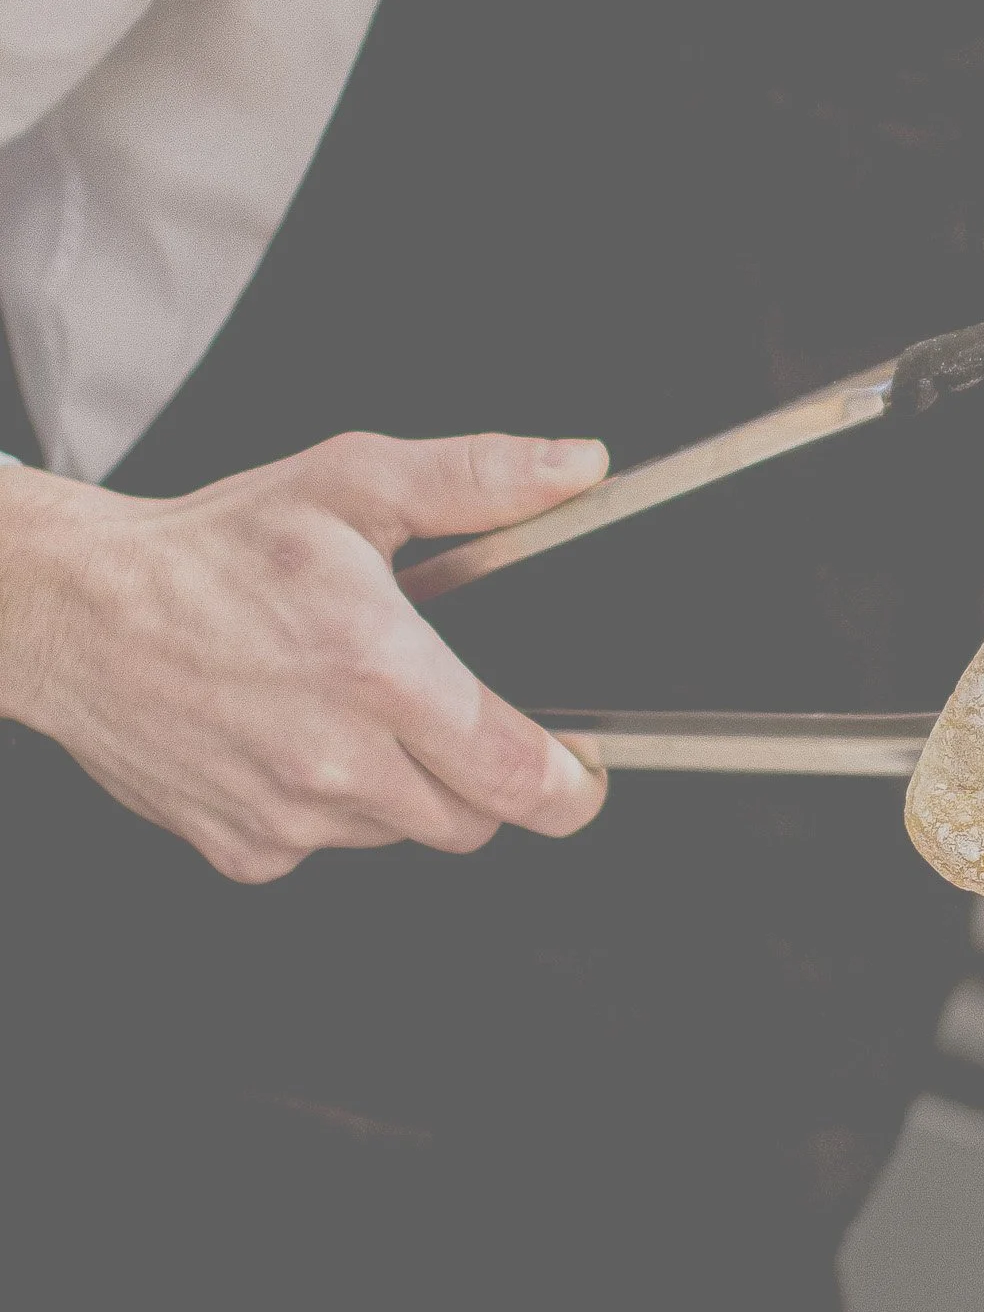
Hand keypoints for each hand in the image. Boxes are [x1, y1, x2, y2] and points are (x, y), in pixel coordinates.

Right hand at [0, 431, 612, 882]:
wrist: (75, 609)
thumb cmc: (209, 547)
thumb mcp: (352, 483)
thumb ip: (479, 479)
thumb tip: (578, 463)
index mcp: (378, 673)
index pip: (520, 779)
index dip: (571, 785)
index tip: (580, 767)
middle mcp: (335, 760)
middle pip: (474, 821)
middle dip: (482, 776)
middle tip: (444, 712)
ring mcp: (287, 815)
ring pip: (401, 833)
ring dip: (401, 786)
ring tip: (347, 706)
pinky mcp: (244, 848)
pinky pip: (325, 846)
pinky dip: (327, 807)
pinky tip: (291, 737)